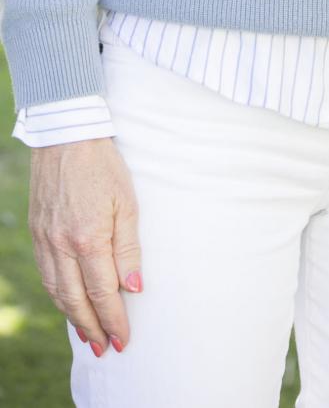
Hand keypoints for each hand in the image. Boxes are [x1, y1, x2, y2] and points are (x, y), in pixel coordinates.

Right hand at [29, 138, 141, 355]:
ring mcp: (45, 241)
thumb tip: (134, 287)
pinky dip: (58, 295)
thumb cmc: (105, 166)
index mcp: (89, 238)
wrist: (67, 136)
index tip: (123, 339)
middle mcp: (62, 246)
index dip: (114, 319)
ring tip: (88, 335)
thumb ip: (129, 247)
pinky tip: (69, 303)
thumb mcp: (128, 202)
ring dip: (73, 317)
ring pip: (57, 292)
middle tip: (105, 348)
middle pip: (77, 301)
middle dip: (93, 328)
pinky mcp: (37, 233)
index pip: (103, 293)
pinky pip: (46, 275)